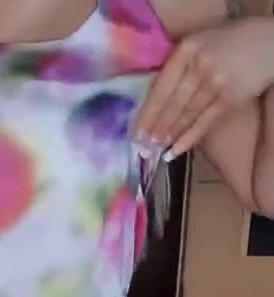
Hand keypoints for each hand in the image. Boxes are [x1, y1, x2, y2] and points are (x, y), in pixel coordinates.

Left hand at [133, 16, 273, 159]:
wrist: (263, 46)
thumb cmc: (223, 46)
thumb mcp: (196, 47)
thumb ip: (177, 68)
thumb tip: (152, 100)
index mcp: (185, 50)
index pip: (161, 86)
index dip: (148, 112)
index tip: (136, 131)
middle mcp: (199, 65)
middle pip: (172, 103)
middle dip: (156, 127)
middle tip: (143, 146)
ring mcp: (215, 83)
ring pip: (187, 114)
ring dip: (170, 134)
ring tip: (156, 149)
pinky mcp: (229, 99)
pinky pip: (204, 123)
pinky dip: (188, 138)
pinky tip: (176, 150)